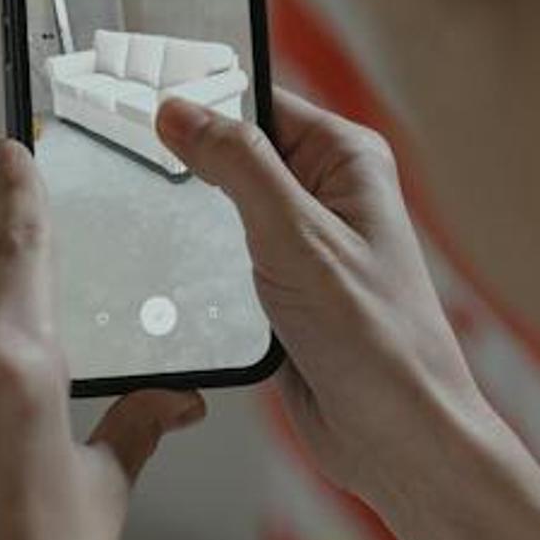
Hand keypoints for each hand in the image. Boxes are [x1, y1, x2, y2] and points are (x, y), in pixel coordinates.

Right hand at [157, 92, 539, 539]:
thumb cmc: (378, 340)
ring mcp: (304, 244)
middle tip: (144, 174)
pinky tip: (183, 282)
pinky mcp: (283, 290)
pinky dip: (200, 271)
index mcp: (346, 160)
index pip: (260, 102)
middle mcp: (327, 195)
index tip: (146, 107)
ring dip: (194, 228)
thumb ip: (237, 166)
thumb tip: (181, 111)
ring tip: (161, 232)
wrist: (395, 437)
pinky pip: (224, 261)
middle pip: (236, 155)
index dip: (203, 102)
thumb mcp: (296, 236)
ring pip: (222, 211)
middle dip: (191, 169)